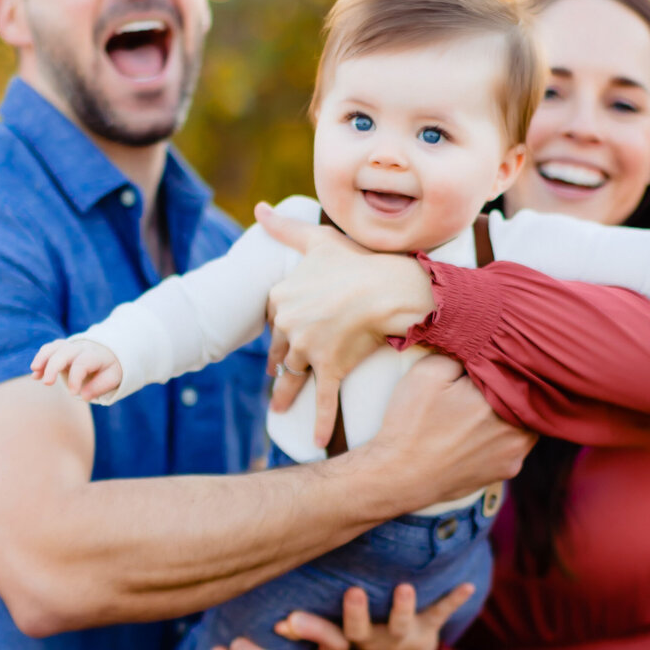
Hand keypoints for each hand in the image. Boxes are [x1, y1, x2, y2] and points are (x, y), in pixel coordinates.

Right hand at [31, 336, 122, 400]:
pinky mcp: (60, 349)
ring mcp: (69, 346)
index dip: (75, 378)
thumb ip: (99, 386)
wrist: (107, 352)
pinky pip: (48, 350)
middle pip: (63, 352)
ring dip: (42, 359)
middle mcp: (80, 348)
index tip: (73, 393)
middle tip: (47, 383)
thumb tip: (84, 396)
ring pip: (53, 348)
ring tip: (35, 374)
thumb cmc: (108, 369)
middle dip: (53, 366)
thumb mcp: (112, 378)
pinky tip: (36, 375)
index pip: (82, 363)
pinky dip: (40, 360)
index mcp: (95, 355)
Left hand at [257, 203, 435, 446]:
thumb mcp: (317, 239)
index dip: (279, 328)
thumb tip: (259, 209)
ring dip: (285, 396)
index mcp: (281, 297)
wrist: (390, 286)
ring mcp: (308, 349)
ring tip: (280, 410)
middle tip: (279, 376)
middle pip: (280, 350)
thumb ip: (285, 228)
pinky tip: (314, 440)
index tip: (281, 338)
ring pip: (293, 377)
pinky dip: (317, 422)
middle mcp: (289, 325)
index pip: (273, 318)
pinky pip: (322, 400)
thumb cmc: (357, 260)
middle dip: (279, 364)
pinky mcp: (330, 368)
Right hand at [343, 581, 474, 649]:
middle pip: (383, 627)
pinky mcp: (429, 628)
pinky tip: (469, 586)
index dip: (352, 613)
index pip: (354, 629)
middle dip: (371, 611)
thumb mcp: (352, 635)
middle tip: (359, 591)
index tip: (351, 591)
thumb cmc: (370, 637)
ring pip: (407, 622)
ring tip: (405, 587)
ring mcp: (410, 634)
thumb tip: (306, 596)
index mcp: (365, 639)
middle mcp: (387, 639)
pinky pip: (441, 613)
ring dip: (405, 606)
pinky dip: (455, 599)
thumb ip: (336, 618)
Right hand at [363, 353, 534, 512]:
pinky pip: (514, 444)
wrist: (399, 476)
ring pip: (525, 421)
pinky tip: (478, 432)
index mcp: (503, 401)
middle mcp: (519, 430)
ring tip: (482, 408)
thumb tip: (484, 345)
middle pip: (526, 397)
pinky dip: (502, 435)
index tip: (490, 360)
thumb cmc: (412, 423)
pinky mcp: (507, 471)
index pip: (519, 371)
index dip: (506, 362)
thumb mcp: (429, 372)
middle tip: (485, 384)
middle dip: (508, 388)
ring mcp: (516, 454)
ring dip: (509, 412)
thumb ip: (463, 351)